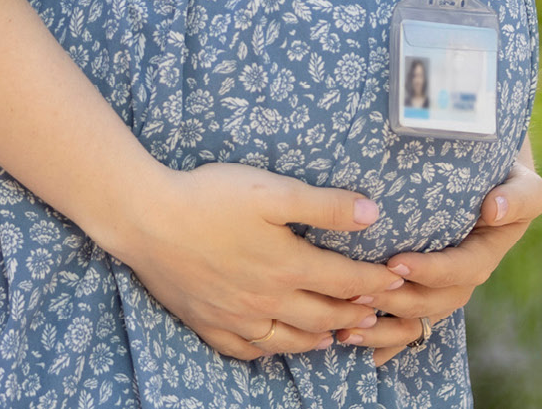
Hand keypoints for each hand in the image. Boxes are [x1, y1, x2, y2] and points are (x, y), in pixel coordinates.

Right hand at [99, 162, 408, 361]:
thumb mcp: (272, 190)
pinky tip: (276, 345)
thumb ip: (324, 204)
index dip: (374, 281)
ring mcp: (236, 317)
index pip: (344, 279)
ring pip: (289, 339)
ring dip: (319, 337)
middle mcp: (267, 299)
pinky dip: (270, 351)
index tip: (396, 281)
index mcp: (287, 265)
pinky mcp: (208, 323)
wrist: (145, 219)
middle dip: (355, 314)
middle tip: (377, 314)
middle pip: (323, 314)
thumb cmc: (209, 197)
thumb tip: (373, 214)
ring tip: (337, 334)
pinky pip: (247, 350)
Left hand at [335, 146, 541, 365]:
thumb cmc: (504, 180)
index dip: (430, 272)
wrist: (488, 183)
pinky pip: (403, 327)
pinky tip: (347, 342)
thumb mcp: (523, 186)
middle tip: (358, 295)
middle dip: (396, 302)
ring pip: (415, 321)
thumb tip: (494, 209)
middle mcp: (461, 280)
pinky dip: (379, 339)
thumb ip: (519, 197)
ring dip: (382, 329)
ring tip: (347, 328)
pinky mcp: (420, 293)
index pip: (459, 271)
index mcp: (483, 256)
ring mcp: (440, 290)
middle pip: (432, 302)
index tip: (396, 263)